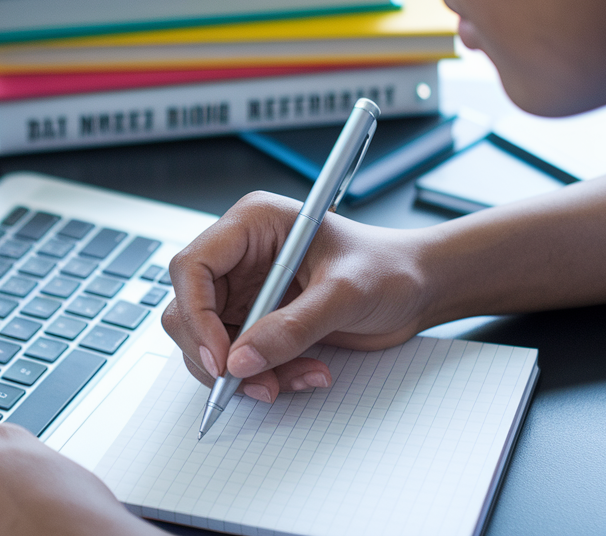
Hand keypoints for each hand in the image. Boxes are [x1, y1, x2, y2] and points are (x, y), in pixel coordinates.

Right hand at [162, 191, 431, 403]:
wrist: (416, 288)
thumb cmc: (389, 268)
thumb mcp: (345, 293)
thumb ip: (292, 327)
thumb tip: (241, 360)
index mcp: (253, 224)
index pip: (193, 267)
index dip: (196, 314)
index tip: (222, 358)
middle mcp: (240, 256)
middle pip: (189, 310)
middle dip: (219, 354)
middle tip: (255, 382)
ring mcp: (246, 290)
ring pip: (210, 342)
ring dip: (247, 372)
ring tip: (296, 377)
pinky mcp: (256, 321)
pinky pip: (238, 359)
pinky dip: (265, 376)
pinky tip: (304, 372)